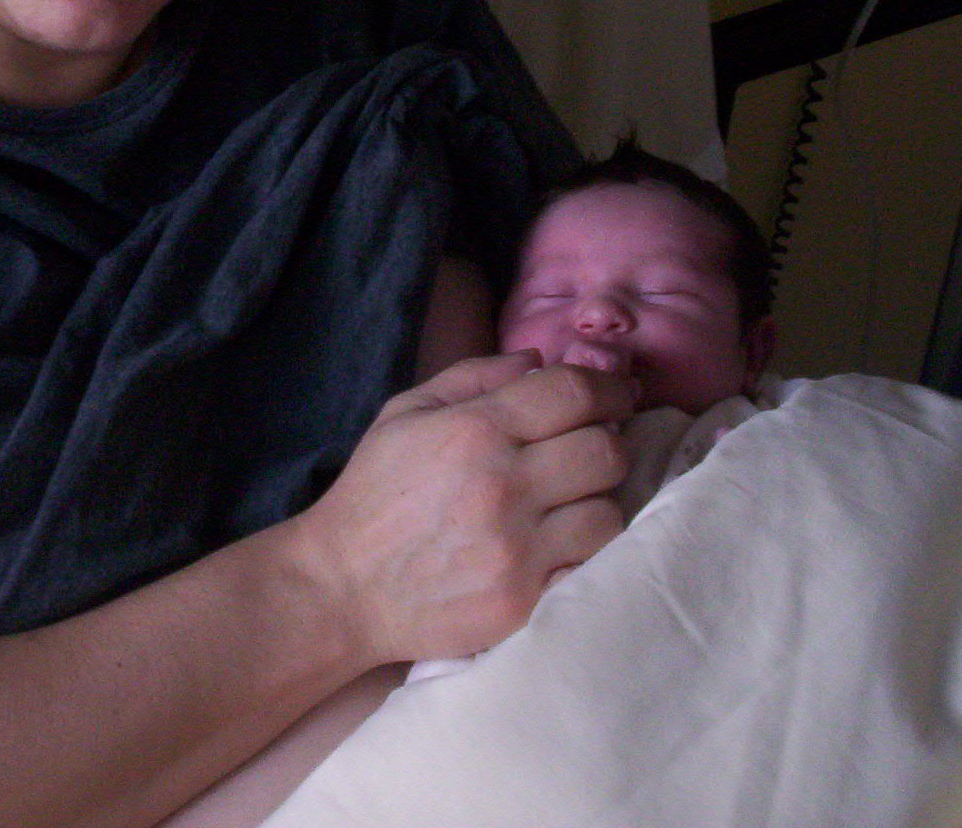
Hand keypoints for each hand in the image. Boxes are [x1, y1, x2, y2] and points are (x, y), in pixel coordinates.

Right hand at [292, 352, 634, 666]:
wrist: (342, 587)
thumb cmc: (375, 493)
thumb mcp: (405, 413)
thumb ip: (473, 376)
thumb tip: (538, 360)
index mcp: (475, 430)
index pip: (573, 393)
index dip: (609, 388)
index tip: (619, 395)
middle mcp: (503, 485)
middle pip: (606, 451)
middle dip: (608, 443)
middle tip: (593, 449)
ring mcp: (516, 549)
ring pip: (608, 513)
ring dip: (596, 503)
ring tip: (572, 504)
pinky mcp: (523, 602)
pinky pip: (590, 568)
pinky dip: (583, 555)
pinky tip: (560, 547)